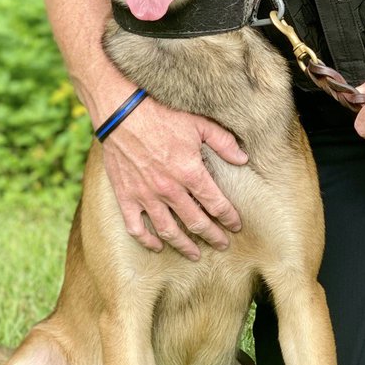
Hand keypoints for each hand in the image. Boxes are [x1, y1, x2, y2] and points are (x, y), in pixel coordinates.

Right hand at [101, 97, 245, 260]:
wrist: (121, 110)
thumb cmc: (162, 112)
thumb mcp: (199, 123)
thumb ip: (223, 143)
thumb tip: (243, 159)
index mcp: (190, 172)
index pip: (216, 204)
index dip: (229, 217)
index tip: (236, 225)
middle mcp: (169, 189)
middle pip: (196, 222)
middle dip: (212, 236)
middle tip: (222, 245)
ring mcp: (146, 195)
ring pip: (168, 230)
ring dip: (184, 245)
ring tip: (195, 254)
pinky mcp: (126, 196)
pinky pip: (136, 226)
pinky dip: (147, 240)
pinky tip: (157, 246)